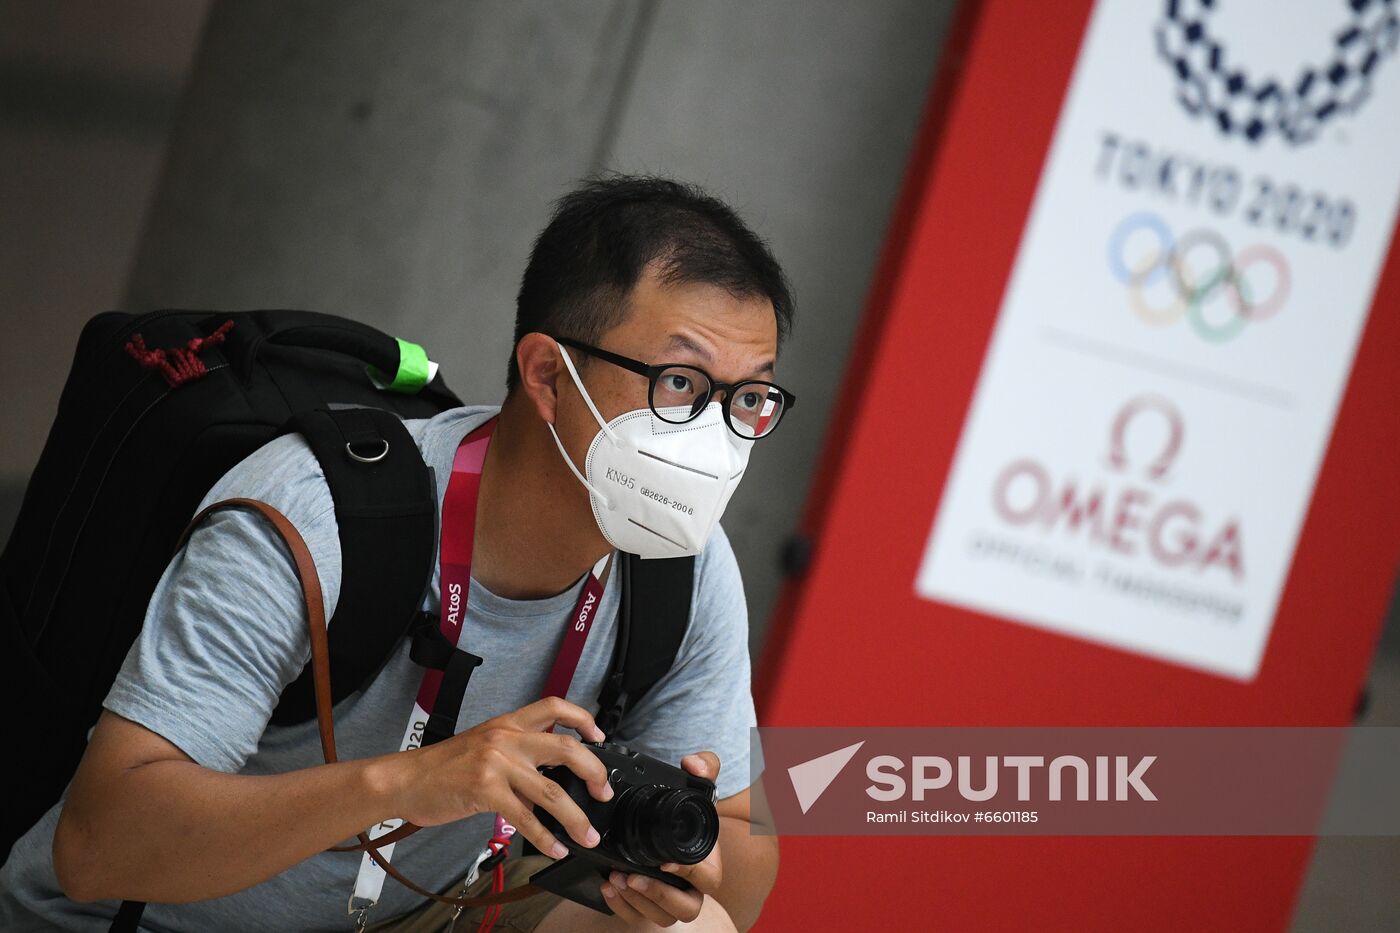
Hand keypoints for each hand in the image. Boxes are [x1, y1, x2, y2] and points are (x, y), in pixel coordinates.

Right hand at [381, 696, 614, 857]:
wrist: (404, 779)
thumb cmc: (442, 768)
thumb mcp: (484, 749)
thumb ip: (517, 758)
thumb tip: (549, 787)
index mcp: (508, 724)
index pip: (554, 707)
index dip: (583, 718)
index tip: (599, 736)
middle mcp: (506, 737)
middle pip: (567, 749)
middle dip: (594, 773)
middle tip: (603, 793)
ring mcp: (496, 763)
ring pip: (551, 791)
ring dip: (576, 818)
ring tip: (587, 836)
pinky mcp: (486, 790)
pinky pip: (526, 818)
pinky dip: (545, 838)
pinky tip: (554, 849)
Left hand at [600, 751, 722, 925]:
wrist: (666, 826)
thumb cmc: (686, 814)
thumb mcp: (698, 785)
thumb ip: (705, 767)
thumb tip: (694, 764)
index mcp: (708, 863)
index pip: (707, 878)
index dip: (689, 874)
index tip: (667, 863)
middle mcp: (692, 887)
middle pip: (686, 908)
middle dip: (659, 896)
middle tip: (633, 877)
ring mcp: (670, 899)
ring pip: (662, 917)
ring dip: (638, 902)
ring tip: (616, 879)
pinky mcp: (649, 904)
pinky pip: (639, 918)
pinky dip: (622, 907)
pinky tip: (609, 887)